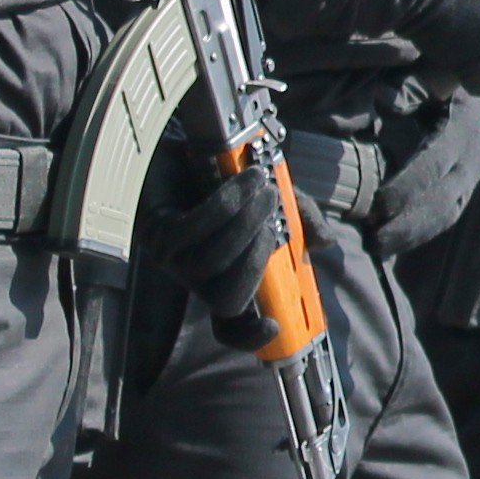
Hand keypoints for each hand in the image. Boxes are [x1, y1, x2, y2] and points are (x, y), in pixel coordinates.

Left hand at [153, 141, 287, 351]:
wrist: (187, 141)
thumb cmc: (229, 177)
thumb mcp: (276, 200)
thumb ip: (300, 221)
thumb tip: (323, 241)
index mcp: (226, 278)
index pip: (232, 326)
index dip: (251, 336)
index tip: (274, 326)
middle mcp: (197, 278)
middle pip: (227, 302)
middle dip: (256, 267)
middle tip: (274, 228)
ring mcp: (173, 259)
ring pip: (212, 261)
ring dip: (246, 222)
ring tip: (267, 188)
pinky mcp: (156, 231)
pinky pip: (195, 226)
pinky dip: (228, 202)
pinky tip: (247, 178)